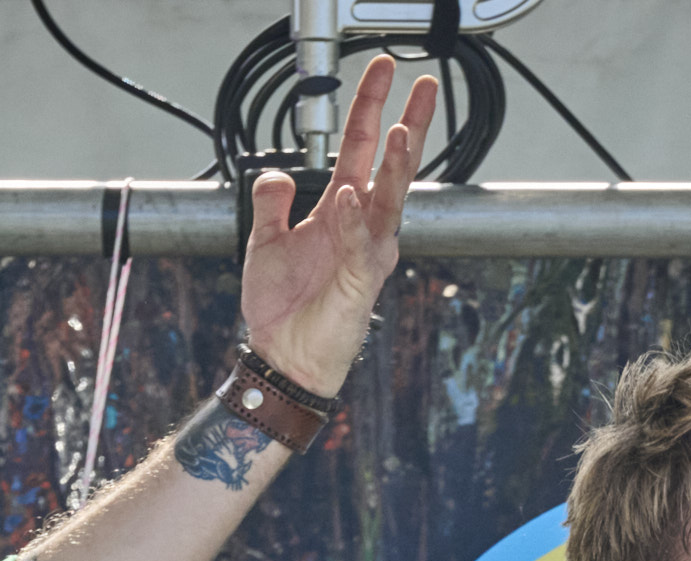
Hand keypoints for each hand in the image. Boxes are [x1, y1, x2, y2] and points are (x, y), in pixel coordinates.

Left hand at [235, 57, 438, 394]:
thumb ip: (272, 204)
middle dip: (408, 125)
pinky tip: (349, 196)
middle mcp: (361, 229)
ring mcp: (366, 256)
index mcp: (340, 213)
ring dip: (395, 168)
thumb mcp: (266, 242)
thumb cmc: (282, 310)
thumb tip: (275, 174)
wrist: (282, 359)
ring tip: (401, 131)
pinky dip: (354, 222)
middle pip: (391, 167)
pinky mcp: (359, 285)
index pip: (360, 150)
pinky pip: (360, 247)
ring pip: (389, 203)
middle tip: (424, 87)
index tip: (383, 72)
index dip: (370, 108)